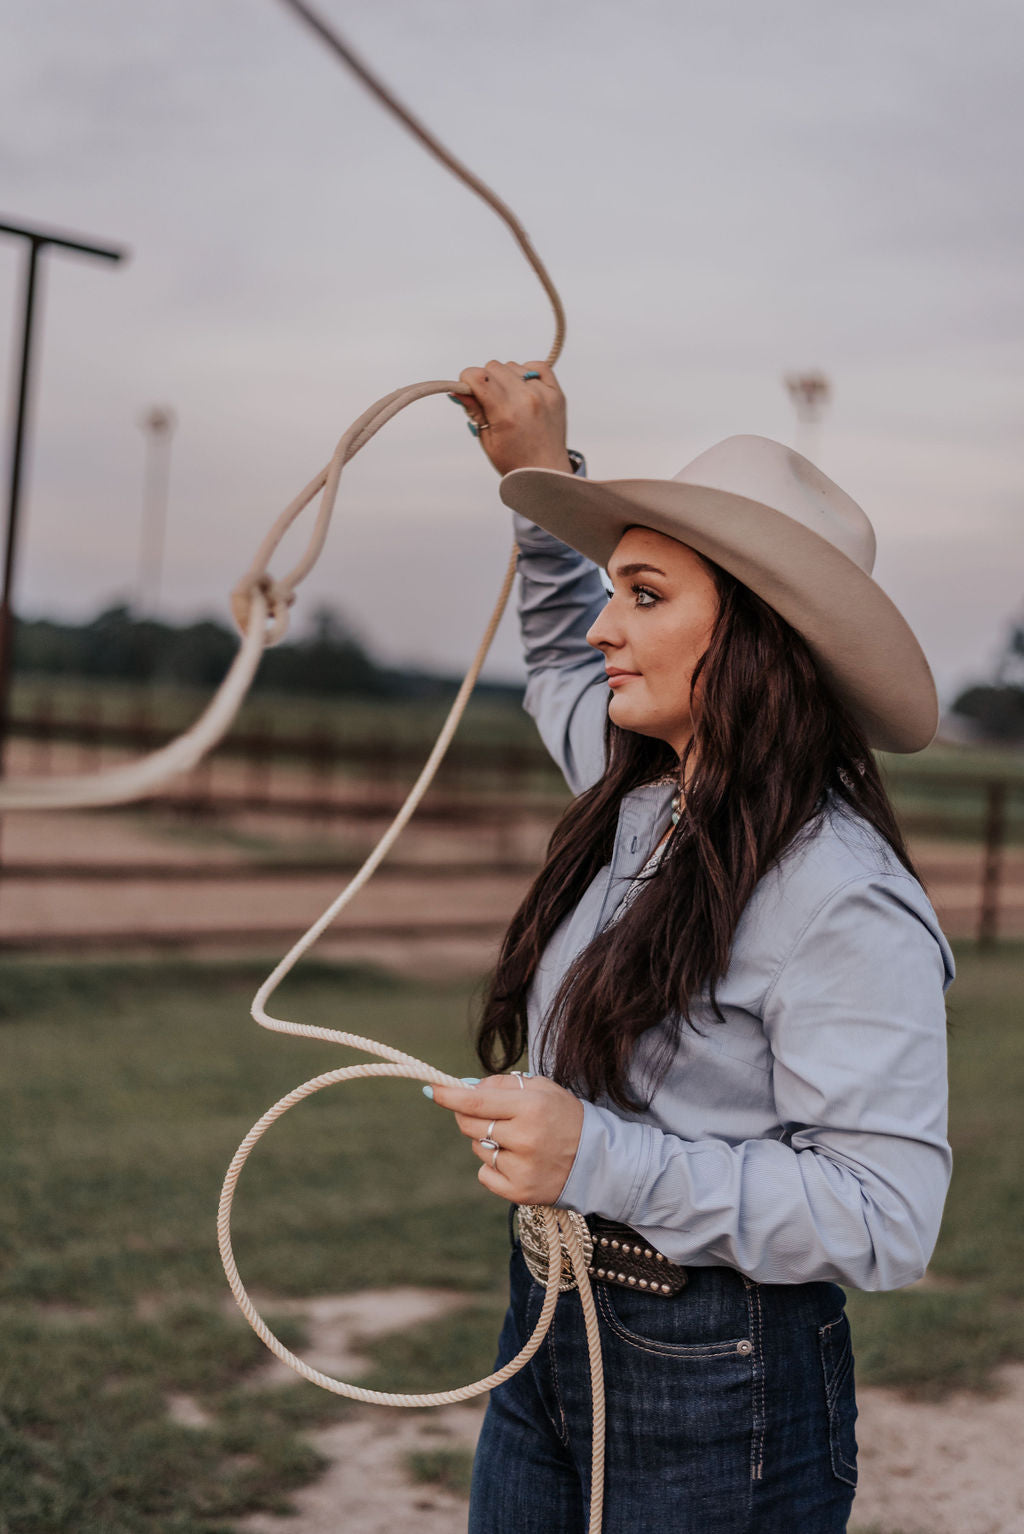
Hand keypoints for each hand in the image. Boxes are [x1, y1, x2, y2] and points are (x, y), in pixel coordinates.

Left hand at [429, 1073, 583, 1204]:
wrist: (597, 1160)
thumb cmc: (565, 1117)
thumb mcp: (542, 1088)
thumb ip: (503, 1084)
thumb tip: (464, 1087)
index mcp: (531, 1107)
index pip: (476, 1101)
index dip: (448, 1095)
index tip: (430, 1089)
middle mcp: (525, 1138)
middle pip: (469, 1125)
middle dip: (468, 1116)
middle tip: (486, 1113)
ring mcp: (521, 1168)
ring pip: (478, 1148)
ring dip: (487, 1141)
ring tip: (516, 1140)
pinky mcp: (519, 1192)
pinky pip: (484, 1174)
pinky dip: (493, 1167)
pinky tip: (517, 1162)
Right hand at [449, 359, 570, 475]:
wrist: (547, 473)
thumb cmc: (515, 462)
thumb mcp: (487, 440)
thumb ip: (474, 411)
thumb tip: (458, 389)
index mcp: (506, 414)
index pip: (478, 376)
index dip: (467, 380)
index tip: (468, 391)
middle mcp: (526, 399)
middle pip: (493, 367)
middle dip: (485, 380)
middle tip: (489, 400)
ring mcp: (544, 394)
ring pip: (512, 366)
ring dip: (505, 378)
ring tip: (509, 400)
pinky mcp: (556, 393)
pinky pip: (537, 366)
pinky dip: (527, 373)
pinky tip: (523, 389)